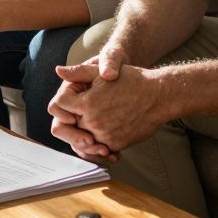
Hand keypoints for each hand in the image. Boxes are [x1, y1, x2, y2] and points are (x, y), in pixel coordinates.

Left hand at [49, 51, 165, 160]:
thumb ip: (78, 72)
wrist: (159, 97)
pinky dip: (99, 141)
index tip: (74, 98)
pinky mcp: (116, 144)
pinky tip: (106, 129)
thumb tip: (58, 70)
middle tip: (85, 110)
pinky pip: (99, 146)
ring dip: (85, 131)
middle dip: (74, 116)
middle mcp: (93, 122)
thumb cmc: (132, 81)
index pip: (60, 105)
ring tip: (95, 120)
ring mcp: (104, 135)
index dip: (65, 100)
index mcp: (87, 103)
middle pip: (70, 123)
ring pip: (83, 137)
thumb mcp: (101, 73)